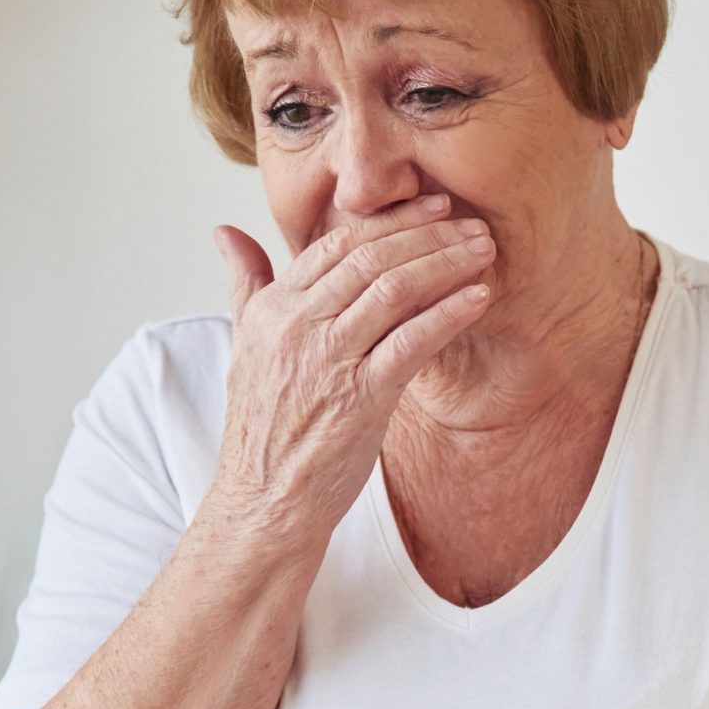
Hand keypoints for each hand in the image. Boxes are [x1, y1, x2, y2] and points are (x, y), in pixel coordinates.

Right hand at [206, 194, 494, 548]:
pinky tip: (477, 297)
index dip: (390, 220)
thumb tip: (225, 232)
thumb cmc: (263, 428)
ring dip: (445, 264)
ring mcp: (328, 361)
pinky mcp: (358, 398)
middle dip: (427, 233)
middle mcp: (297, 327)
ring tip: (483, 251)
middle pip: (370, 258)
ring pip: (393, 291)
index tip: (432, 206)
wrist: (262, 502)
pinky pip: (410, 343)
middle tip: (471, 221)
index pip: (337, 244)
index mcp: (273, 309)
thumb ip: (245, 284)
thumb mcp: (244, 346)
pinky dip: (448, 315)